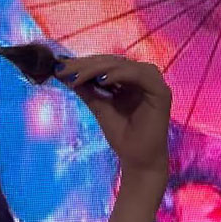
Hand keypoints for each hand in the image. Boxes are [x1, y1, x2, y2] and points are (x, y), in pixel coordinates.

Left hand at [53, 55, 171, 177]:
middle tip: (63, 69)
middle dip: (85, 65)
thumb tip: (64, 73)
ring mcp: (153, 82)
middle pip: (111, 62)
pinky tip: (101, 80)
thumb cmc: (121, 136)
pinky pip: (137, 75)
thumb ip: (86, 89)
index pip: (105, 64)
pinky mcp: (161, 91)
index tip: (60, 66)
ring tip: (76, 77)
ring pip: (121, 65)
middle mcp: (143, 77)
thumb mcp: (99, 107)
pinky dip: (118, 75)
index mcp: (130, 79)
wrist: (137, 160)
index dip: (83, 63)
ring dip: (96, 69)